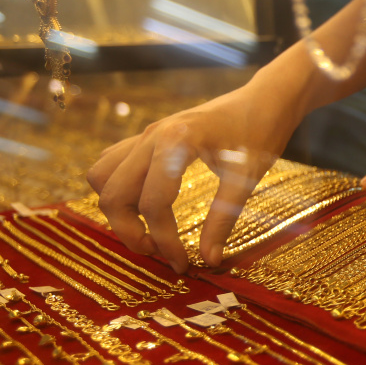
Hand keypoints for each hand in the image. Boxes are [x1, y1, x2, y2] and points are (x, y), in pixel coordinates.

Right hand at [86, 77, 301, 272]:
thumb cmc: (260, 133)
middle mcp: (151, 136)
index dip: (164, 241)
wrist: (263, 99)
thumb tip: (209, 260)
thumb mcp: (247, 177)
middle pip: (113, 194)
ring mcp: (144, 134)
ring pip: (102, 177)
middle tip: (159, 254)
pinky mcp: (146, 137)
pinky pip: (112, 165)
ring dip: (117, 210)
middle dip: (130, 232)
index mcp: (176, 141)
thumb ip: (225, 218)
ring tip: (148, 232)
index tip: (183, 265)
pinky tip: (146, 206)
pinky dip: (118, 190)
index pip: (153, 204)